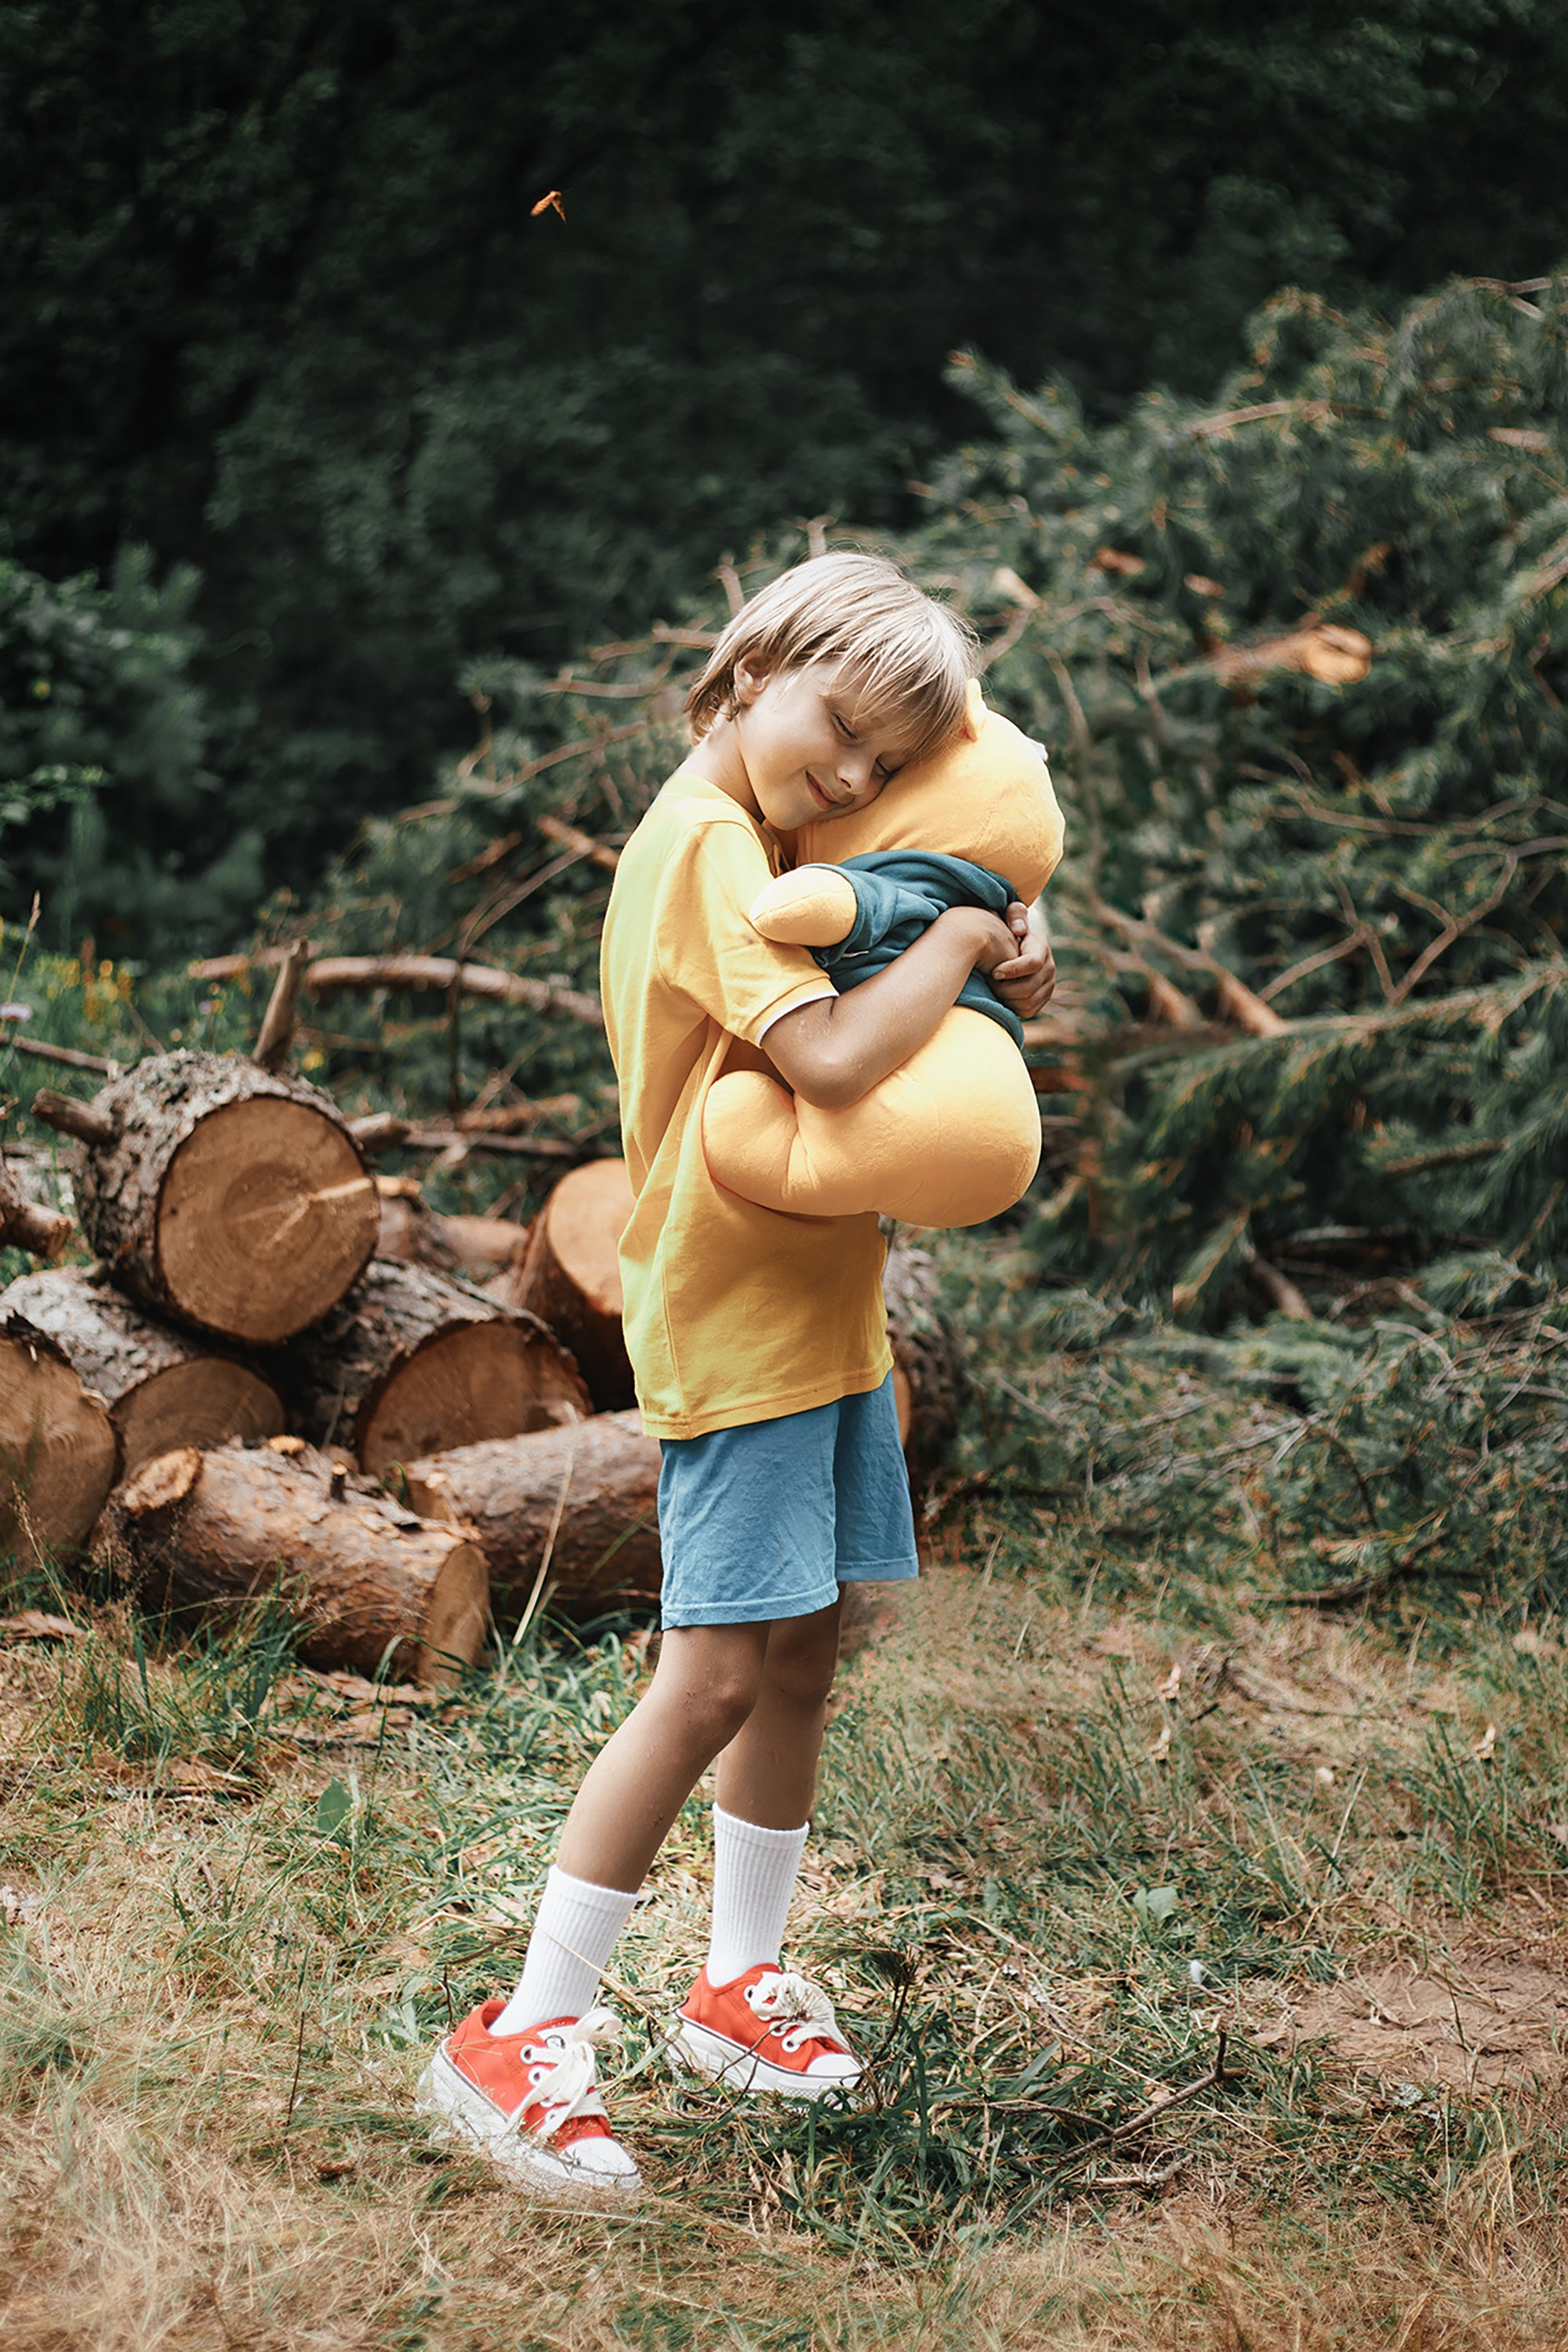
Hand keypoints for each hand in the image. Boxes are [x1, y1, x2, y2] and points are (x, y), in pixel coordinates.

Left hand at [988, 900, 1056, 1022]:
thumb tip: (1019, 929)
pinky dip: (1011, 1008)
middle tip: (988, 982)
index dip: (1013, 969)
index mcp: (1042, 949)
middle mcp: (1050, 968)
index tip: (994, 971)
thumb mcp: (1010, 917)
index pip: (1033, 963)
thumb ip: (1014, 915)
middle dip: (1005, 988)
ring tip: (992, 988)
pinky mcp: (1042, 1000)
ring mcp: (1048, 986)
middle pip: (1029, 987)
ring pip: (1028, 1002)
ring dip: (1006, 998)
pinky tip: (999, 997)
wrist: (1012, 951)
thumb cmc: (1005, 932)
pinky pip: (1027, 1011)